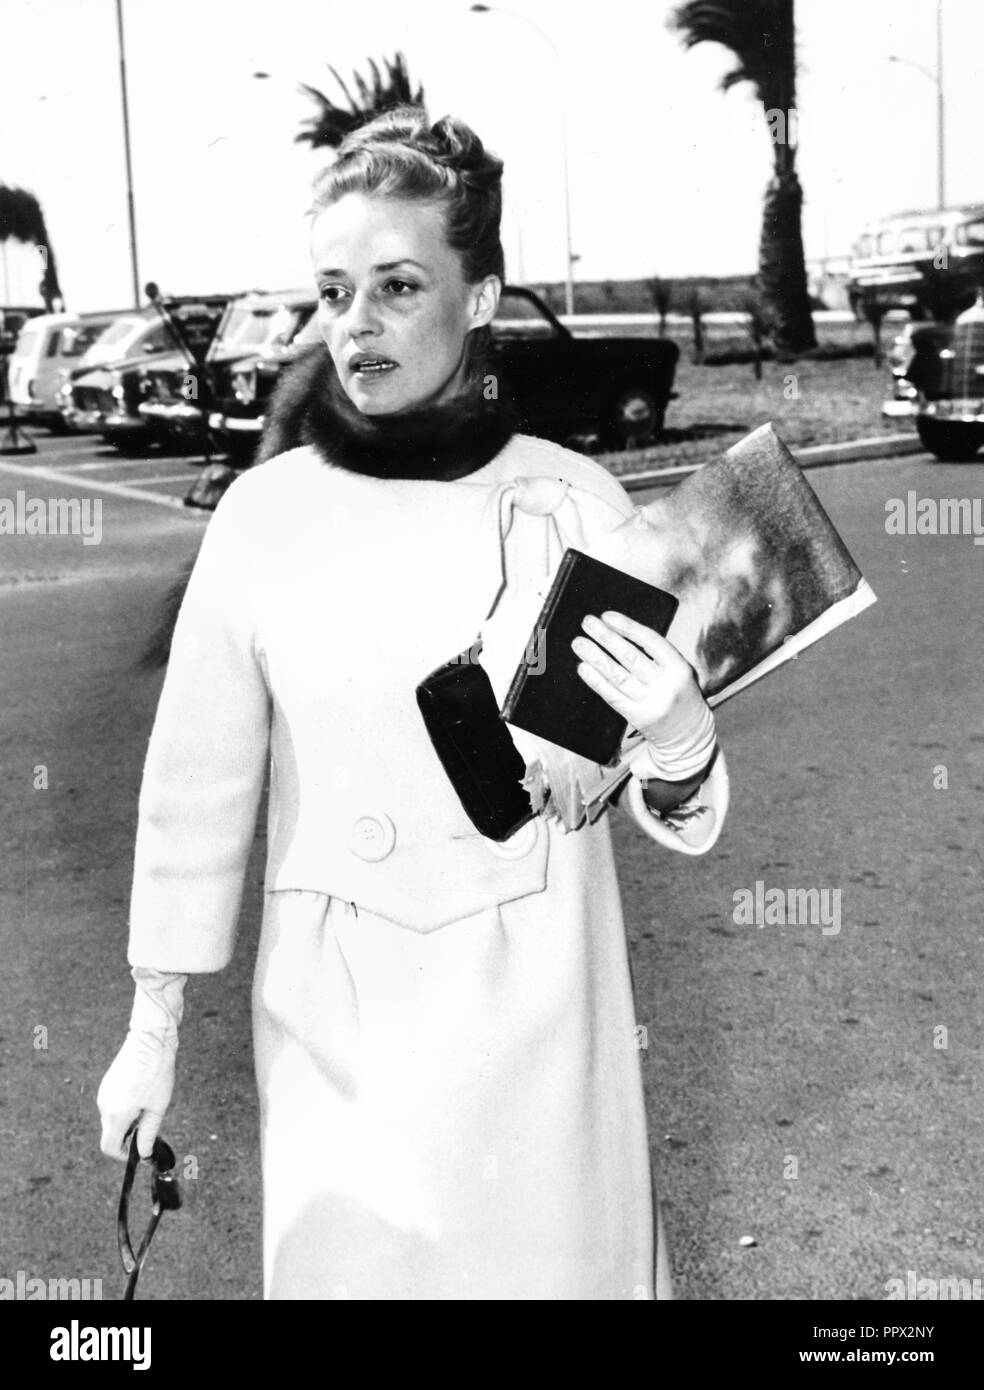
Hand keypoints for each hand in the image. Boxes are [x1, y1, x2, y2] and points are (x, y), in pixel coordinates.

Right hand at [97, 967, 185, 1161]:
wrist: (151, 1039)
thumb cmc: (156, 1071)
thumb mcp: (157, 1107)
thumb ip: (149, 1133)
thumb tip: (144, 1154)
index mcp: (115, 1114)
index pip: (109, 1148)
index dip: (124, 1155)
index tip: (140, 1152)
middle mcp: (104, 1105)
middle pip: (111, 1134)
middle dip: (129, 1137)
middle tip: (151, 1127)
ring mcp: (104, 1093)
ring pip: (113, 1119)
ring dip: (128, 1121)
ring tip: (150, 1106)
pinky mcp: (107, 1083)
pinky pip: (114, 1105)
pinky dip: (125, 1108)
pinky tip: (143, 1096)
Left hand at [572, 610, 707, 748]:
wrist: (690, 734)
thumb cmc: (680, 694)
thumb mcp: (678, 671)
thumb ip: (656, 654)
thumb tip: (619, 632)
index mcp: (679, 668)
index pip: (651, 641)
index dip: (628, 627)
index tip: (607, 616)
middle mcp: (666, 686)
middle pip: (631, 657)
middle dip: (606, 637)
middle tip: (588, 622)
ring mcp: (650, 703)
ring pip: (618, 676)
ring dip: (595, 657)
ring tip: (579, 643)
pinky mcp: (637, 717)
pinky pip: (612, 695)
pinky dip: (596, 680)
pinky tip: (584, 668)